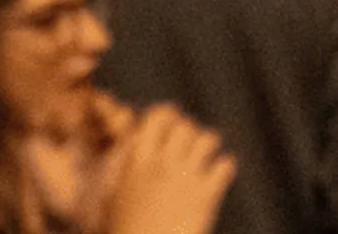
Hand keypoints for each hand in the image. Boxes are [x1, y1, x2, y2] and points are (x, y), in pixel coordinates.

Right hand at [99, 105, 237, 233]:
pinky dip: (224, 167)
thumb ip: (123, 168)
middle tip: (190, 145)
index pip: (157, 116)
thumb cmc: (123, 232)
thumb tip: (127, 149)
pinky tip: (218, 176)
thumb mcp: (113, 195)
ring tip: (206, 157)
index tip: (170, 125)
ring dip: (208, 144)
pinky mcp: (206, 197)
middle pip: (184, 125)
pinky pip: (224, 166)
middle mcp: (161, 163)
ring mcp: (185, 178)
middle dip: (189, 131)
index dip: (166, 116)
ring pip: (207, 138)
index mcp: (137, 160)